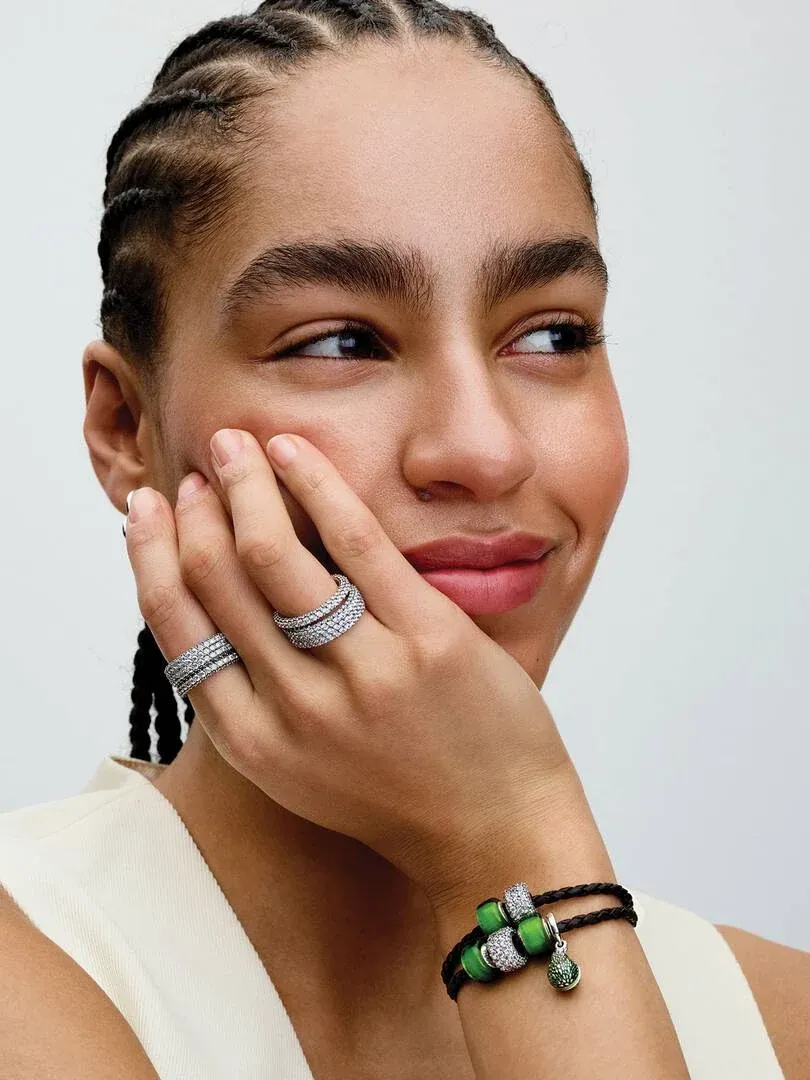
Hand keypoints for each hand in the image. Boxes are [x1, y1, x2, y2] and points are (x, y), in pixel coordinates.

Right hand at [124, 428, 578, 902]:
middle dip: (194, 510)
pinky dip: (316, 483)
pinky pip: (357, 542)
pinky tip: (294, 450)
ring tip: (236, 445)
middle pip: (217, 581)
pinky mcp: (428, 641)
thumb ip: (254, 699)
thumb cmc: (398, 790)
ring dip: (244, 486)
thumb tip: (214, 608)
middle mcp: (297, 711)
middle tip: (200, 468)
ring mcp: (364, 675)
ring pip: (273, 555)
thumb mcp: (301, 769)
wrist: (496, 833)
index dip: (152, 556)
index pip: (176, 629)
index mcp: (255, 743)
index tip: (151, 510)